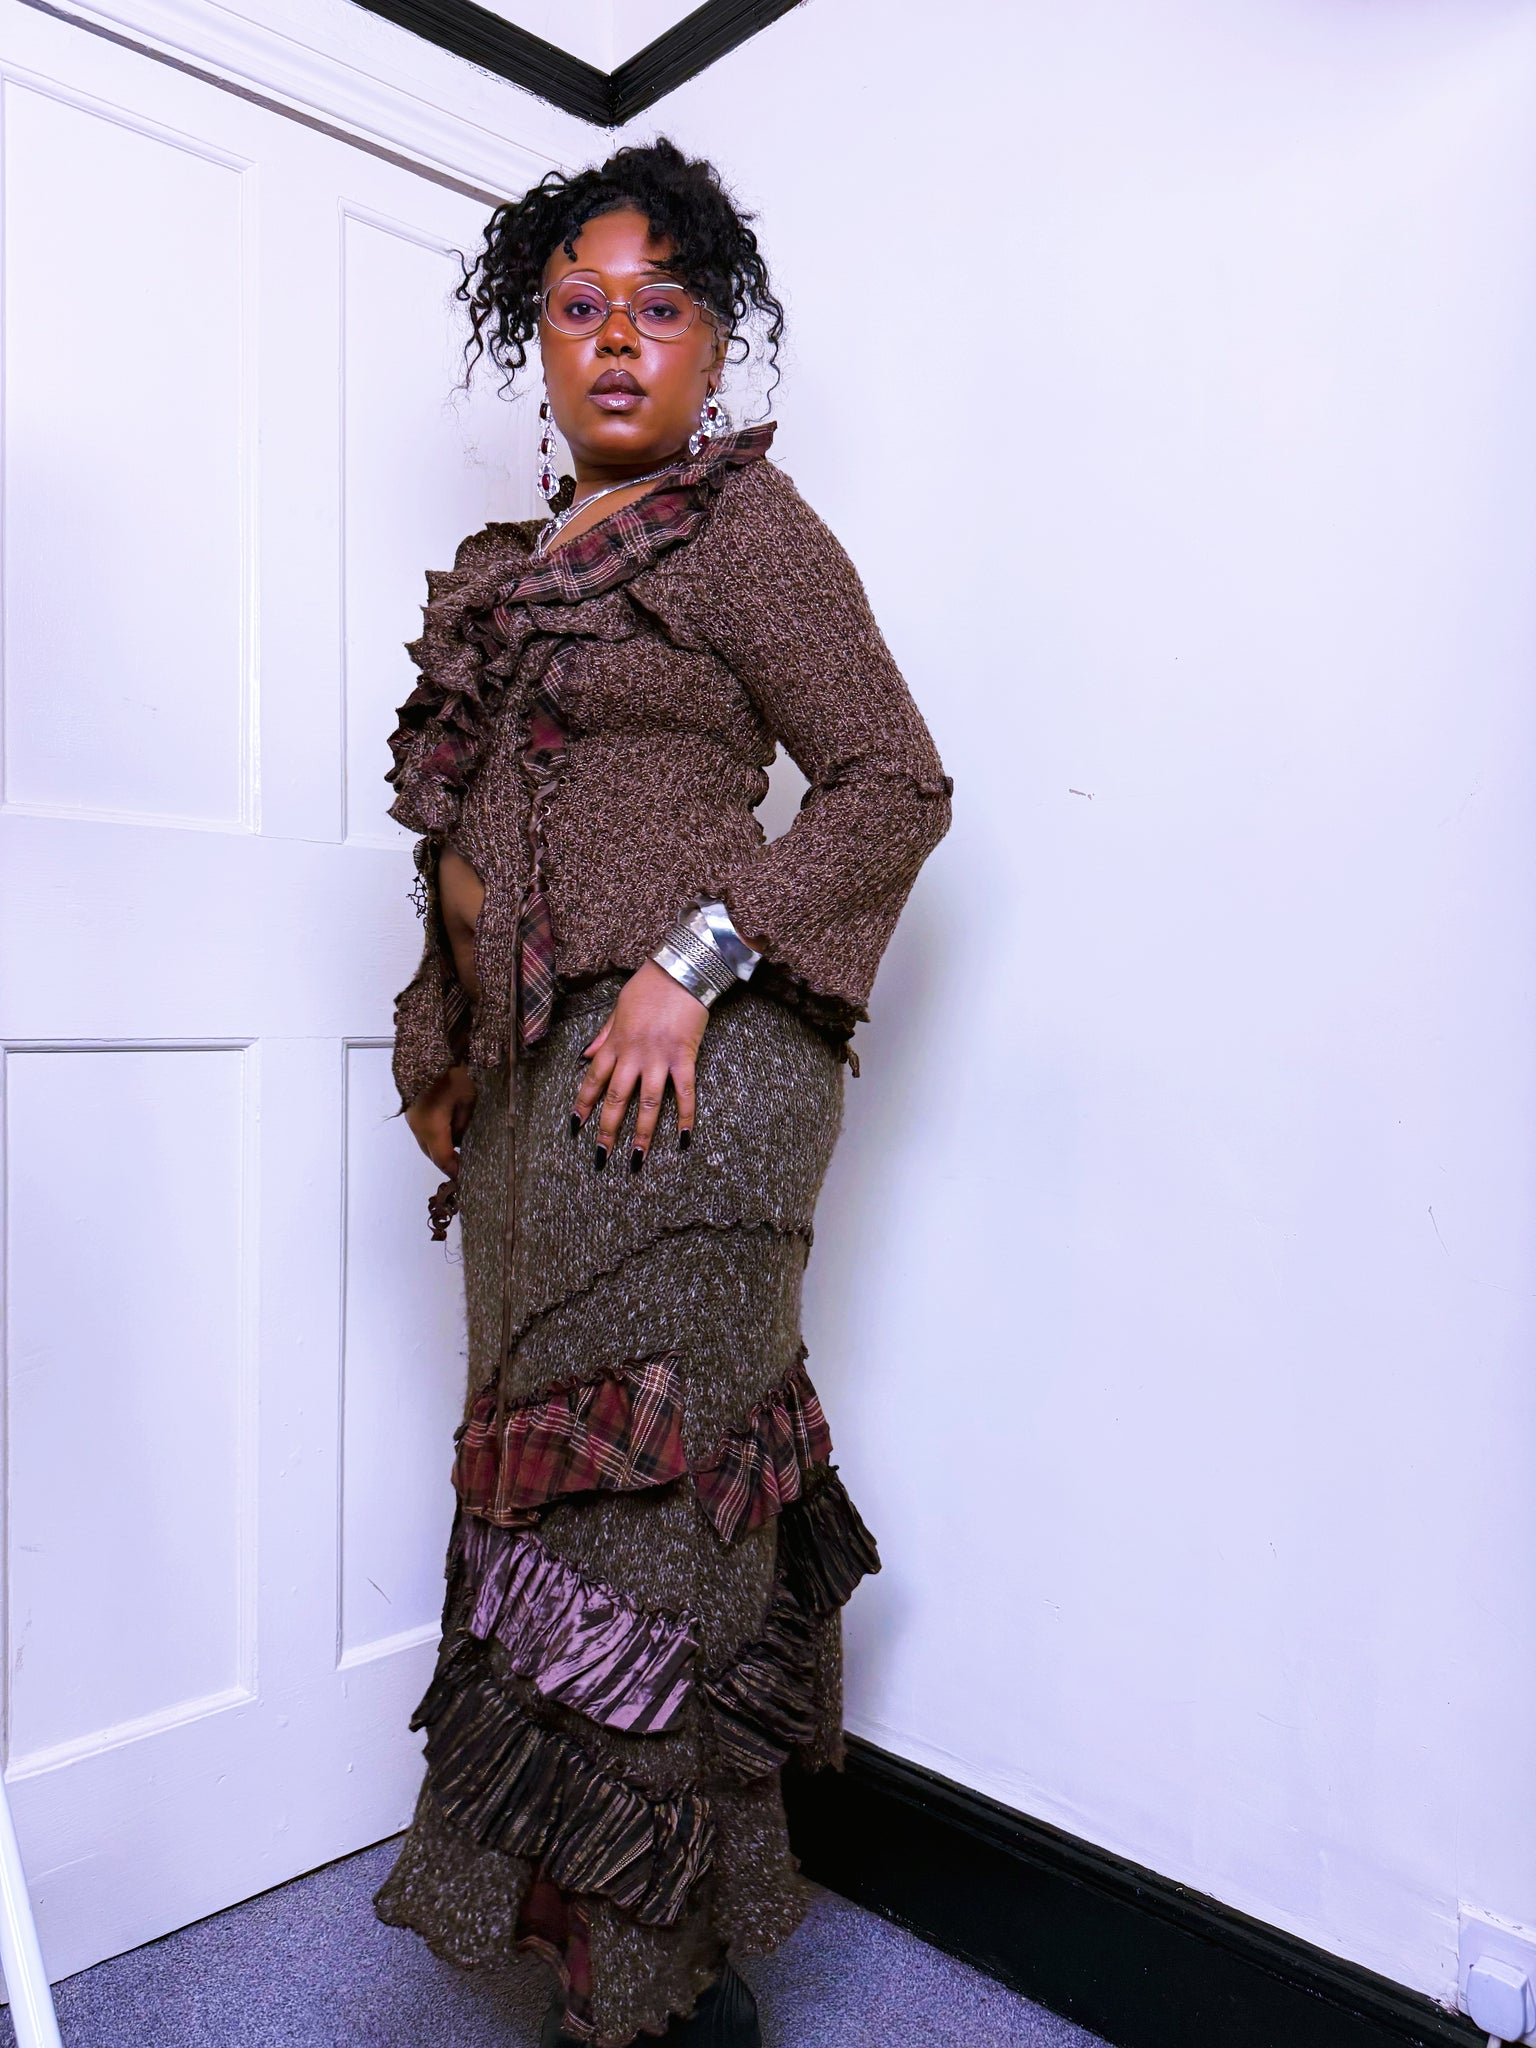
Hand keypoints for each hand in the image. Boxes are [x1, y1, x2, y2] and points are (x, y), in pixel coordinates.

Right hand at [405, 1065, 477, 1177]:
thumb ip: (465, 1124)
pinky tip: (449, 1133)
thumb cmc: (449, 1073)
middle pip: (433, 1155)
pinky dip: (435, 1138)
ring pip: (427, 1145)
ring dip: (441, 1150)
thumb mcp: (468, 1099)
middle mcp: (418, 1127)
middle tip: (465, 1167)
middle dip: (448, 1163)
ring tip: (459, 1151)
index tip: (466, 1177)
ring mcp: (413, 1120)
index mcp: (431, 1127)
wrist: (426, 1052)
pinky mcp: (412, 1112)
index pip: (444, 1159)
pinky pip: (423, 1133)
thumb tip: (463, 1138)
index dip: (456, 1171)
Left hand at [572, 960, 707, 1169]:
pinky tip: (682, 1138)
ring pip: (646, 1103)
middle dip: (606, 1129)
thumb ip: (603, 1034)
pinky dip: (684, 1116)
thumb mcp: (617, 1008)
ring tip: (636, 1158)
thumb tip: (584, 1055)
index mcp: (615, 1043)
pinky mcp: (684, 1057)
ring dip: (641, 1133)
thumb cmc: (649, 985)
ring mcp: (659, 1058)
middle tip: (601, 1155)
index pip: (593, 1079)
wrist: (681, 970)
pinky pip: (684, 1093)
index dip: (583, 1104)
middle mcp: (633, 1055)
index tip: (575, 1126)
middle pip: (616, 1099)